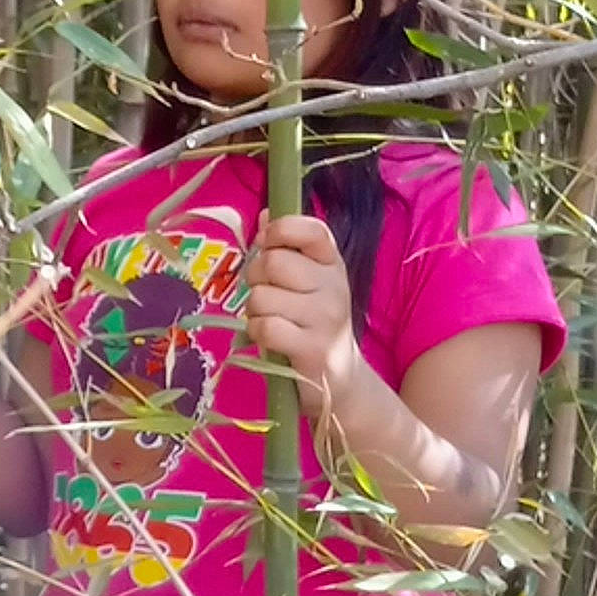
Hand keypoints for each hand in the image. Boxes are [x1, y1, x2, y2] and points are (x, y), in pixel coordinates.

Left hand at [243, 213, 364, 421]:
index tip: (268, 244)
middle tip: (264, 293)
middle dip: (256, 277)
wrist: (341, 381)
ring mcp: (326, 319)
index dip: (281, 231)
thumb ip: (286, 249)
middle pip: (274, 262)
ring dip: (255, 310)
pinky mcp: (313, 349)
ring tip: (271, 320)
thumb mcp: (307, 283)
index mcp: (332, 263)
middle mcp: (334, 286)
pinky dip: (257, 332)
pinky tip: (269, 338)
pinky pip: (266, 327)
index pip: (311, 230)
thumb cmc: (314, 325)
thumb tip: (264, 215)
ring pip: (263, 296)